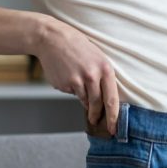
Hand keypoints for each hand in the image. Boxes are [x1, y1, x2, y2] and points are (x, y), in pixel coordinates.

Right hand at [34, 18, 119, 135]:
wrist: (53, 39)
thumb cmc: (78, 47)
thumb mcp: (97, 57)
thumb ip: (102, 77)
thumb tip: (104, 100)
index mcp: (105, 68)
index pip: (112, 99)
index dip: (113, 116)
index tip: (113, 128)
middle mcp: (92, 76)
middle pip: (97, 104)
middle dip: (96, 115)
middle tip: (95, 121)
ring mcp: (77, 81)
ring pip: (84, 100)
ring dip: (83, 99)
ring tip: (78, 83)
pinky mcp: (64, 84)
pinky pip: (72, 93)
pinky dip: (71, 89)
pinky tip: (68, 75)